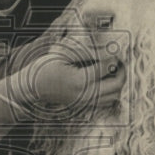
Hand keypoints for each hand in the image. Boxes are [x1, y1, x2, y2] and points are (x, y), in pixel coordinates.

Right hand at [9, 27, 124, 115]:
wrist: (32, 90)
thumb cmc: (45, 69)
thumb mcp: (63, 54)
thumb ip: (85, 51)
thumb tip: (106, 48)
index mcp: (80, 80)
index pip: (107, 67)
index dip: (115, 55)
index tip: (116, 48)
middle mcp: (85, 94)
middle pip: (117, 85)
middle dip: (122, 70)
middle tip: (120, 60)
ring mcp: (85, 102)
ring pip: (114, 96)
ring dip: (118, 82)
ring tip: (114, 69)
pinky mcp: (84, 106)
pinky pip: (106, 101)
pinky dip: (111, 91)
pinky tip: (106, 80)